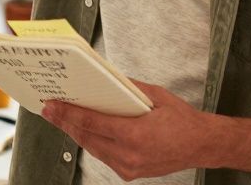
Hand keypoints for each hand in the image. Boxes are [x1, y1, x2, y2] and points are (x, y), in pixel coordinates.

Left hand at [40, 80, 224, 180]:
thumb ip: (127, 87)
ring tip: (61, 118)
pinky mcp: (130, 174)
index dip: (68, 113)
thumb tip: (104, 77)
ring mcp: (129, 168)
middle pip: (87, 137)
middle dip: (65, 122)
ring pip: (92, 148)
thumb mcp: (155, 95)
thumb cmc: (182, 119)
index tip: (51, 105)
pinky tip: (84, 130)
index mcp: (135, 134)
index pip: (91, 122)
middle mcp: (129, 155)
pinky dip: (92, 142)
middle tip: (49, 109)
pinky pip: (103, 156)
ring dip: (76, 133)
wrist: (201, 145)